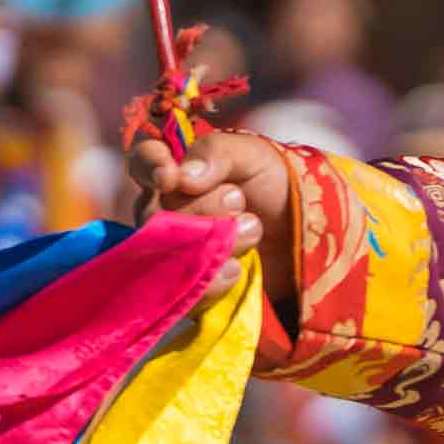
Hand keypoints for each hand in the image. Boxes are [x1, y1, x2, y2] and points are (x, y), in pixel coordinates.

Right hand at [129, 130, 292, 304]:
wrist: (301, 232)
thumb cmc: (270, 184)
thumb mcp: (252, 156)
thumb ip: (217, 154)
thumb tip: (183, 176)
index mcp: (173, 171)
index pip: (143, 161)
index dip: (150, 168)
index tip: (171, 177)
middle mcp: (163, 210)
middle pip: (156, 213)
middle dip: (203, 207)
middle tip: (239, 199)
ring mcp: (173, 250)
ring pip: (169, 252)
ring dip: (213, 241)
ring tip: (252, 229)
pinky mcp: (189, 283)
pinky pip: (183, 290)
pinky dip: (211, 280)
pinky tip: (236, 268)